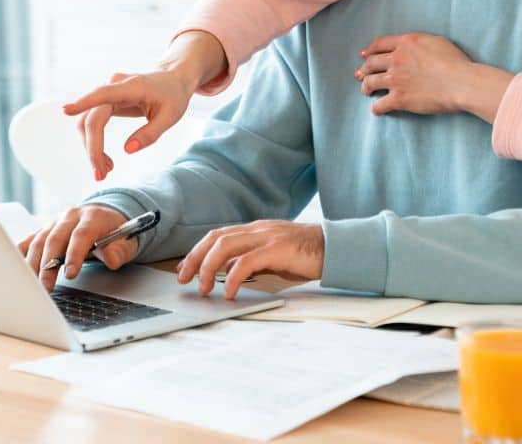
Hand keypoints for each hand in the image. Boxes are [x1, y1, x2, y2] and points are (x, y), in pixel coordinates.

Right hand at [18, 205, 137, 291]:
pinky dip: (21, 253)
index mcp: (92, 217)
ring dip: (33, 263)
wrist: (106, 216)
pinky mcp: (45, 230)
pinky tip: (15, 267)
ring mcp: (55, 222)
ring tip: (32, 284)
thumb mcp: (126, 242)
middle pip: (55, 238)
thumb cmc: (116, 232)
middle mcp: (71, 217)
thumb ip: (118, 251)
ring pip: (39, 240)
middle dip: (49, 264)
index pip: (81, 235)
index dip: (75, 255)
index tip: (71, 274)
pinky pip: (30, 240)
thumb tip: (111, 260)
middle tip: (46, 286)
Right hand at [63, 30, 227, 181]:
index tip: (66, 111)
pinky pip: (93, 121)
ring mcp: (108, 92)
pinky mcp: (106, 100)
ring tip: (106, 170)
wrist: (173, 80)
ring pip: (88, 121)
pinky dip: (95, 142)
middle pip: (92, 117)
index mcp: (132, 87)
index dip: (83, 102)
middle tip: (101, 175)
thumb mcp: (170, 117)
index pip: (102, 95)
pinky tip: (105, 160)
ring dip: (92, 147)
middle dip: (92, 148)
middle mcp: (115, 86)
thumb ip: (150, 133)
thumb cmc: (173, 96)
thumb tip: (127, 149)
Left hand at [176, 220, 323, 299]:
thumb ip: (254, 259)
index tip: (185, 268)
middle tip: (185, 279)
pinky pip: (247, 261)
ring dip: (209, 267)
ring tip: (205, 287)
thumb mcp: (274, 256)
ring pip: (225, 246)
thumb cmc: (307, 255)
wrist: (336, 248)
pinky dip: (233, 277)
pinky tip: (230, 291)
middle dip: (195, 258)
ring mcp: (267, 236)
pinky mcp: (278, 248)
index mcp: (256, 229)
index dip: (198, 251)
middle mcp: (258, 229)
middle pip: (215, 238)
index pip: (218, 235)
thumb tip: (232, 273)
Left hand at [356, 32, 474, 114]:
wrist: (461, 82)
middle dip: (364, 69)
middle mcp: (396, 59)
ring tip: (365, 90)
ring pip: (370, 82)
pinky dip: (376, 108)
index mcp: (405, 43)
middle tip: (361, 74)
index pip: (379, 44)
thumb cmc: (456, 62)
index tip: (364, 55)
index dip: (369, 50)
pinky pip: (379, 104)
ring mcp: (396, 79)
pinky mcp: (399, 98)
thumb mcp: (437, 41)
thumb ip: (419, 42)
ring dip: (365, 86)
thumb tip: (413, 47)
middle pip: (371, 63)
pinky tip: (377, 109)